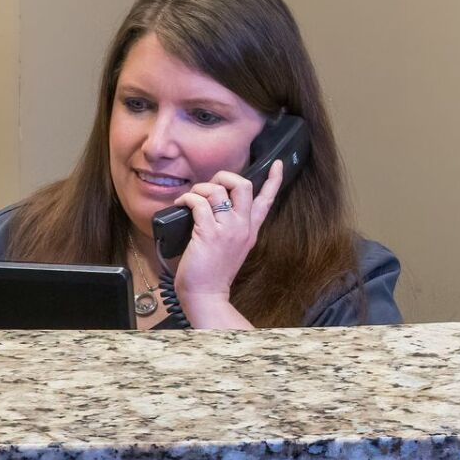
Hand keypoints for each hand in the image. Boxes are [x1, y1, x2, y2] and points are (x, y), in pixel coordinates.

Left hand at [164, 159, 283, 324]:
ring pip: (218, 190)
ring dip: (199, 188)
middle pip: (244, 185)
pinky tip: (181, 204)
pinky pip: (199, 202)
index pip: (267, 200)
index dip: (273, 180)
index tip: (278, 164)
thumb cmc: (212, 272)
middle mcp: (242, 226)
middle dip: (225, 176)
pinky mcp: (209, 233)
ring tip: (189, 198)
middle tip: (210, 185)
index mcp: (250, 230)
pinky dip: (187, 198)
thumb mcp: (231, 247)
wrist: (206, 295)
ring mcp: (227, 229)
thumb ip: (230, 226)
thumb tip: (214, 203)